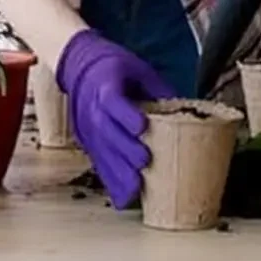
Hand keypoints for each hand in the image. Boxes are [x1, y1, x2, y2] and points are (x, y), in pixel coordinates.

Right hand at [55, 28, 175, 209]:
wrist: (77, 64)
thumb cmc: (112, 66)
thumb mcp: (136, 67)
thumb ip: (157, 86)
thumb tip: (183, 108)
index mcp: (105, 85)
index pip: (111, 100)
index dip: (125, 114)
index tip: (141, 126)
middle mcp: (91, 107)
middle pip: (105, 130)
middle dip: (124, 148)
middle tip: (144, 161)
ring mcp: (86, 126)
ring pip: (99, 150)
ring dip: (116, 171)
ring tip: (135, 188)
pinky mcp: (87, 141)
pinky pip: (97, 162)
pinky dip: (110, 179)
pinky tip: (123, 196)